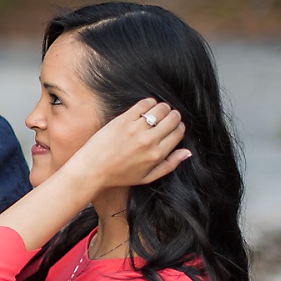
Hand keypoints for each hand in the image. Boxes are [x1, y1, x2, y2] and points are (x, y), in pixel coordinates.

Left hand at [73, 99, 189, 190]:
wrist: (92, 169)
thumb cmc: (118, 175)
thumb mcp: (147, 177)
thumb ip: (170, 165)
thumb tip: (188, 152)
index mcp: (157, 155)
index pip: (179, 132)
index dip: (179, 127)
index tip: (174, 127)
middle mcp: (149, 140)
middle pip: (173, 118)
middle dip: (173, 116)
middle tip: (167, 118)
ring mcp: (135, 129)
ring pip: (161, 108)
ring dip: (163, 108)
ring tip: (157, 113)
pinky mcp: (123, 120)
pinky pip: (144, 104)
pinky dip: (149, 102)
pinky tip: (146, 108)